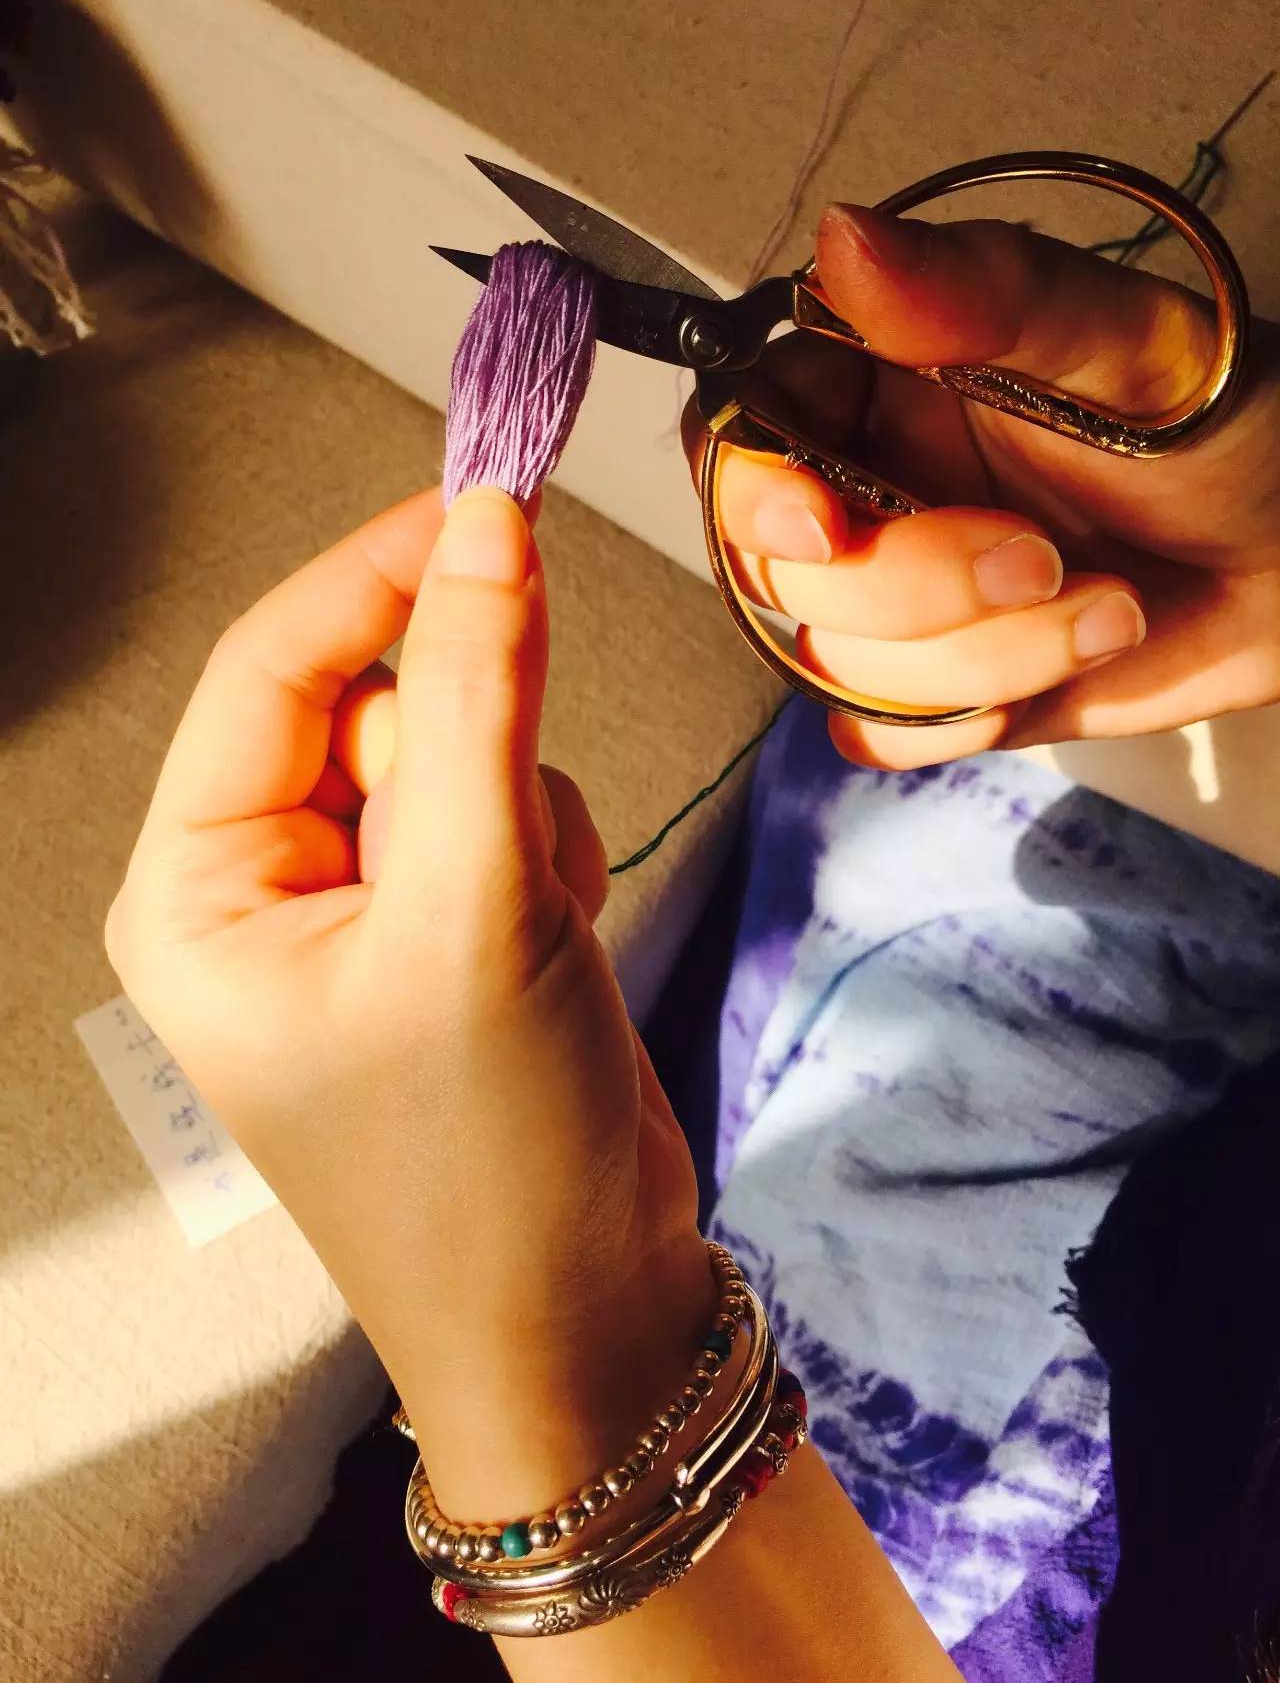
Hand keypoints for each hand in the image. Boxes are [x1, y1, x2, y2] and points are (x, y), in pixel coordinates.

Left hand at [105, 486, 711, 1516]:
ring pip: (460, 748)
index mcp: (199, 888)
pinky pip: (509, 809)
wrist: (584, 1320)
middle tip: (513, 853)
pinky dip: (552, 857)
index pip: (272, 664)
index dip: (378, 575)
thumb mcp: (478, 908)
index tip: (492, 501)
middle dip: (472, 753)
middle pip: (374, 700)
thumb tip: (491, 519)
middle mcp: (265, 888)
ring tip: (535, 935)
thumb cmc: (485, 1158)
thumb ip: (486, 698)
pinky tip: (556, 952)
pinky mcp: (449, 928)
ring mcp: (363, 909)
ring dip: (523, 815)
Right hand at [684, 204, 1279, 767]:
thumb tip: (843, 239)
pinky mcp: (935, 685)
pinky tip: (1059, 664)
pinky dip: (965, 716)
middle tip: (1047, 554)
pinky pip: (878, 733)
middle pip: (774, 568)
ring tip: (1108, 603)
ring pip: (835, 661)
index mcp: (880, 384)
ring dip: (986, 654)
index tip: (825, 522)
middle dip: (916, 586)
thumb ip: (985, 293)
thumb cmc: (1236, 429)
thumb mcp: (1127, 344)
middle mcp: (865, 488)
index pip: (734, 433)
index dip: (749, 488)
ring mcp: (896, 598)